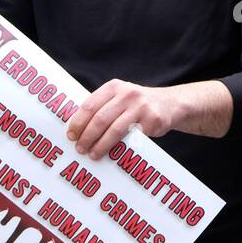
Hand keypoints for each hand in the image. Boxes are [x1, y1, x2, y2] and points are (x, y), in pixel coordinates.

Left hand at [65, 80, 181, 160]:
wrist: (170, 104)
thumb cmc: (137, 105)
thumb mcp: (120, 97)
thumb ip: (103, 107)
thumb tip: (77, 129)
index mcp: (114, 87)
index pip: (89, 105)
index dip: (78, 122)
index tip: (71, 136)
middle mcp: (127, 94)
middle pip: (100, 119)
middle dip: (87, 136)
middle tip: (79, 149)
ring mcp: (141, 107)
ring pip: (114, 130)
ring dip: (101, 145)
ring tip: (92, 155)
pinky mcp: (152, 120)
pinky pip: (132, 138)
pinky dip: (120, 148)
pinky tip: (113, 155)